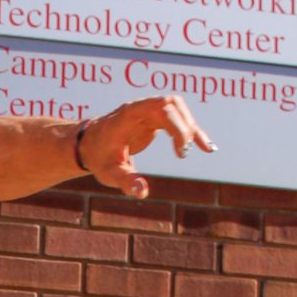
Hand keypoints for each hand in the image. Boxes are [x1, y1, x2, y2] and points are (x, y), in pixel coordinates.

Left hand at [78, 97, 215, 198]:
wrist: (89, 145)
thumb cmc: (99, 157)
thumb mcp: (109, 173)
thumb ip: (125, 181)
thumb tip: (142, 192)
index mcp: (130, 114)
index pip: (161, 108)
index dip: (177, 126)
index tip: (181, 152)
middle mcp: (142, 108)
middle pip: (173, 104)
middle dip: (185, 127)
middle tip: (184, 154)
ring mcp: (149, 111)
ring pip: (178, 108)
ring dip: (191, 127)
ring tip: (204, 148)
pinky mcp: (154, 119)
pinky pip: (178, 120)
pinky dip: (192, 132)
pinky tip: (207, 147)